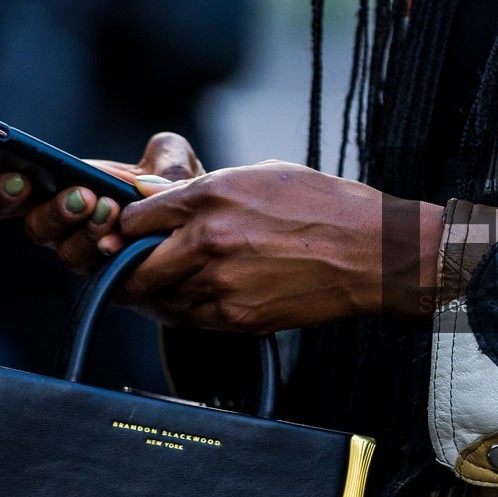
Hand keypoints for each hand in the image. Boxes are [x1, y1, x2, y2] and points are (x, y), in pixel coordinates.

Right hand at [0, 131, 196, 274]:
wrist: (205, 236)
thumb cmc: (177, 194)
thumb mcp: (174, 162)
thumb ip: (165, 156)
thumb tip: (150, 176)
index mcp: (62, 191)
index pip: (13, 195)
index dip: (4, 192)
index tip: (19, 179)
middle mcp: (66, 229)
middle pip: (37, 228)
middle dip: (57, 210)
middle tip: (84, 196)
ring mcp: (89, 259)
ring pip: (69, 254)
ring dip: (87, 233)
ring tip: (112, 212)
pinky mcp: (116, 285)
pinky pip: (105, 279)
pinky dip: (116, 260)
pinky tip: (130, 245)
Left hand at [107, 160, 443, 331]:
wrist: (372, 252)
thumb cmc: (322, 205)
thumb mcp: (259, 176)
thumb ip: (200, 189)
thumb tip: (153, 196)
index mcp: (210, 196)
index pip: (136, 218)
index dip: (126, 228)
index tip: (127, 235)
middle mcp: (208, 240)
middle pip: (136, 268)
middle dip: (127, 272)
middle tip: (128, 272)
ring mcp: (222, 283)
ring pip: (161, 299)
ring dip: (159, 295)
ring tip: (169, 286)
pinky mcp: (240, 317)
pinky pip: (193, 320)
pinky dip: (190, 312)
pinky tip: (202, 300)